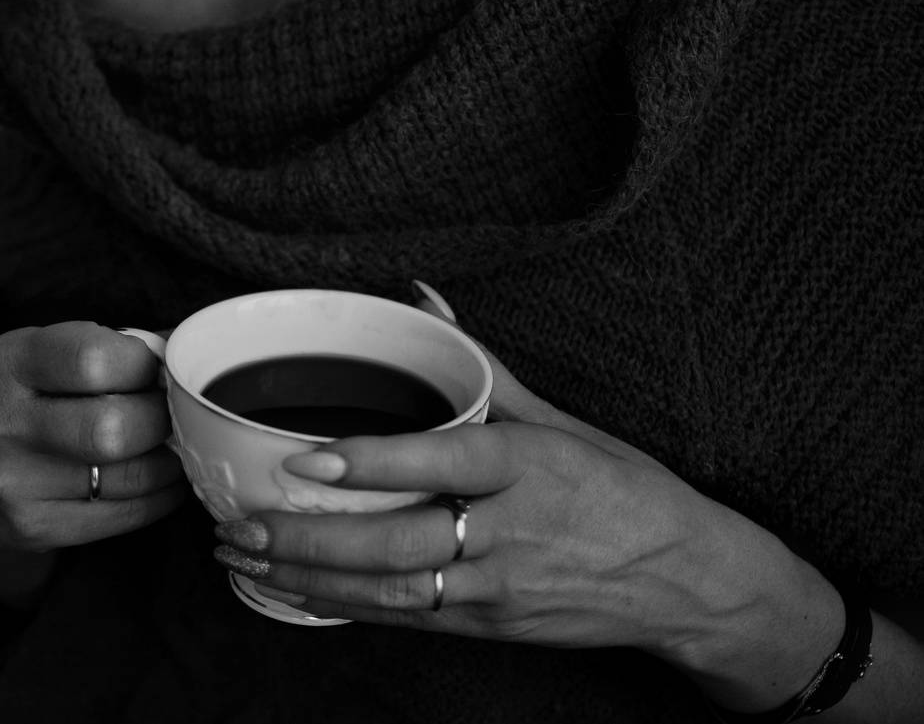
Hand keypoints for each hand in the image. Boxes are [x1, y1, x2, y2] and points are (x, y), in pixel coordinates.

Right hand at [0, 322, 186, 603]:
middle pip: (113, 427)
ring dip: (170, 459)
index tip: (158, 368)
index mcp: (7, 363)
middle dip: (161, 418)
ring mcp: (12, 483)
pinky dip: (159, 495)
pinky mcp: (32, 528)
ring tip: (175, 444)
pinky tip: (165, 480)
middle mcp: (1, 423)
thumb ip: (101, 348)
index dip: (143, 363)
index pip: (92, 359)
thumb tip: (185, 351)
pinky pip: (123, 514)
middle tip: (172, 412)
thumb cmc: (18, 399)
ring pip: (127, 476)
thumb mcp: (37, 356)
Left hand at [212, 351, 842, 710]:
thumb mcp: (564, 420)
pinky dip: (343, 606)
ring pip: (389, 591)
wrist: (690, 583)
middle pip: (398, 543)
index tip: (307, 458)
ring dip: (307, 577)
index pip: (443, 462)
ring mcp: (499, 587)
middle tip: (236, 523)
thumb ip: (482, 368)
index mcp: (530, 466)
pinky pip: (406, 619)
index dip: (373, 464)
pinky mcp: (492, 626)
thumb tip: (421, 300)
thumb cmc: (625, 490)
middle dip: (307, 539)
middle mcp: (511, 531)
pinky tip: (293, 590)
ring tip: (241, 557)